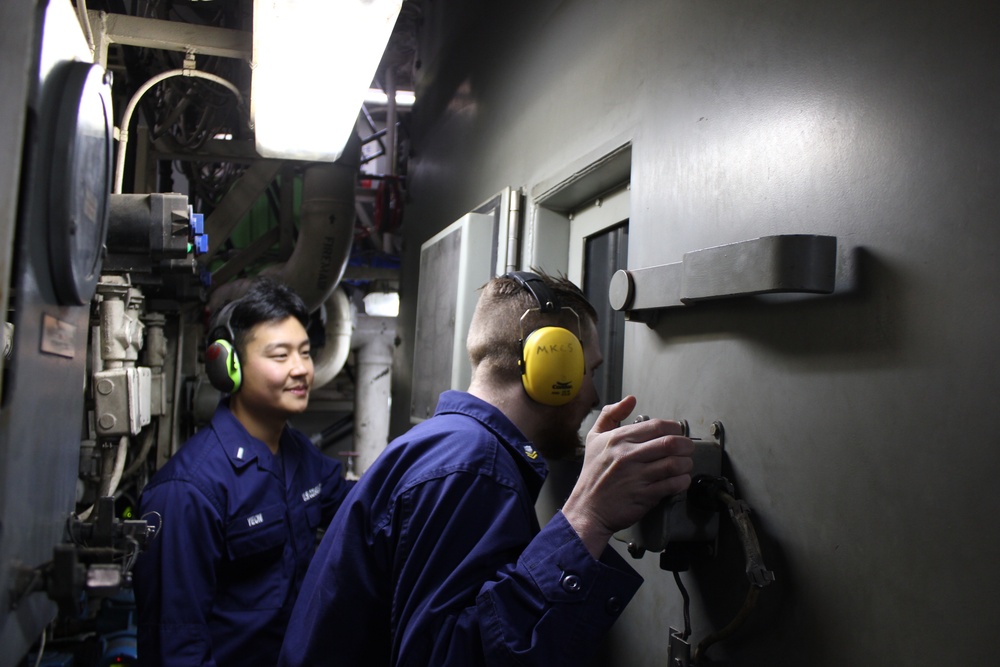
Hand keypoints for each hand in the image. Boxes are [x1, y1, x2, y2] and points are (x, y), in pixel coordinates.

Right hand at [562, 395, 694, 558]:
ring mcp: (637, 476)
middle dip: (686, 445)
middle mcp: (628, 455)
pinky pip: (673, 484)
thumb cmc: (593, 475)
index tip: (677, 434)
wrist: (587, 509)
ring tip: (685, 465)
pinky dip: (683, 481)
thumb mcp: (594, 438)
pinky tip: (680, 480)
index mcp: (618, 439)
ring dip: (686, 464)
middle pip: (671, 443)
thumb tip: (630, 399)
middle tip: (687, 449)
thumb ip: (611, 414)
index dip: (674, 429)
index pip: (657, 426)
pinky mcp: (644, 495)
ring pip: (675, 463)